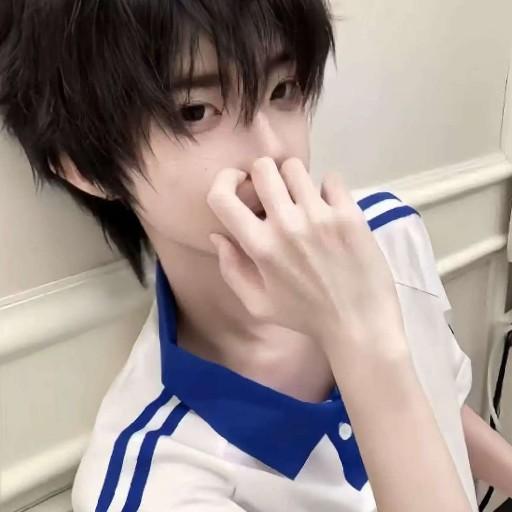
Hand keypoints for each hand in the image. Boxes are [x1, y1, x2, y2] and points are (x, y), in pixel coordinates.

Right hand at [207, 157, 406, 359]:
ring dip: (295, 181)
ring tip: (304, 201)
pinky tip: (331, 210)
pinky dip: (328, 190)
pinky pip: (331, 179)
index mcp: (260, 246)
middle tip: (276, 194)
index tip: (240, 185)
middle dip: (264, 176)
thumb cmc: (305, 316)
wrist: (358, 324)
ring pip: (296, 168)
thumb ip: (232, 269)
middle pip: (263, 168)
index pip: (221, 196)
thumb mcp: (258, 304)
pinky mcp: (349, 215)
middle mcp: (286, 225)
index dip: (225, 181)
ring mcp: (320, 217)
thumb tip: (217, 235)